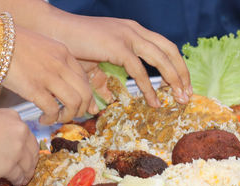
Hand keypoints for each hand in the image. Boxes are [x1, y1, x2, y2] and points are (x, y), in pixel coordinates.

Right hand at [0, 109, 38, 185]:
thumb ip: (1, 127)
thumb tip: (2, 139)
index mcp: (14, 117)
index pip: (27, 134)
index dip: (26, 146)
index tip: (25, 152)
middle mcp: (20, 131)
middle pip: (32, 149)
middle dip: (31, 160)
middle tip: (28, 167)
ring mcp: (18, 149)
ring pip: (28, 164)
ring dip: (27, 172)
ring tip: (24, 178)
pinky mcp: (11, 165)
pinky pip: (20, 175)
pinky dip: (20, 180)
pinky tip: (18, 183)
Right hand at [3, 26, 97, 124]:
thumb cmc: (10, 43)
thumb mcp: (41, 46)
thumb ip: (53, 60)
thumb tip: (58, 80)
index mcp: (64, 53)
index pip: (85, 79)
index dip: (88, 97)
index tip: (87, 108)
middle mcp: (61, 64)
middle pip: (85, 93)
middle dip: (83, 109)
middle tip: (73, 116)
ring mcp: (49, 76)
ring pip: (74, 103)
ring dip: (69, 116)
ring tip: (58, 118)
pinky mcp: (34, 88)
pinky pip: (53, 110)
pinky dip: (51, 119)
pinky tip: (43, 120)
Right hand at [48, 14, 191, 106]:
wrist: (52, 30)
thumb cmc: (71, 47)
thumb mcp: (94, 65)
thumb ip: (104, 82)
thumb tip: (107, 102)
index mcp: (133, 31)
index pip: (165, 46)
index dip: (177, 65)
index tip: (183, 84)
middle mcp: (135, 30)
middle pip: (170, 51)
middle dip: (182, 73)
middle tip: (188, 94)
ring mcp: (127, 36)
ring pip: (161, 59)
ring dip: (173, 80)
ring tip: (179, 99)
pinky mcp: (117, 46)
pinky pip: (139, 70)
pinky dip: (149, 87)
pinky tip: (153, 101)